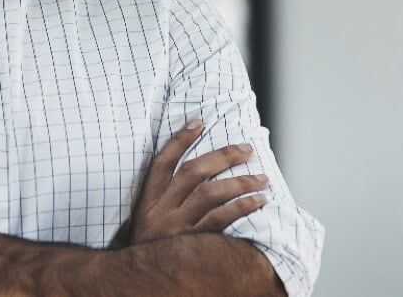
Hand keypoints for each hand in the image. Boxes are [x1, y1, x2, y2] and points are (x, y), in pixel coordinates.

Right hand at [113, 119, 268, 246]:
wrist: (139, 286)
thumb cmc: (150, 253)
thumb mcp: (147, 225)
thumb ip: (166, 202)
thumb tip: (198, 176)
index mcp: (146, 203)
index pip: (161, 163)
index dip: (179, 140)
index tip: (199, 122)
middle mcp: (160, 213)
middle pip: (193, 172)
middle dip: (223, 156)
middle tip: (247, 149)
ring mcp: (176, 230)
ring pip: (210, 194)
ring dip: (240, 182)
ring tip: (263, 179)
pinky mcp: (193, 246)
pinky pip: (221, 220)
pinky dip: (242, 207)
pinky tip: (259, 201)